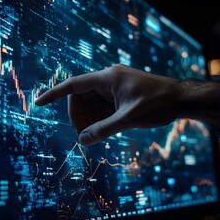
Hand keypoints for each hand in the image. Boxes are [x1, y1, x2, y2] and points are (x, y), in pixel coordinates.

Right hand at [35, 64, 183, 145]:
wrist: (181, 99)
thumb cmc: (158, 104)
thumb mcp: (129, 119)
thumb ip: (104, 129)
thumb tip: (83, 141)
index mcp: (107, 78)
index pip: (73, 85)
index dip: (53, 94)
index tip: (38, 103)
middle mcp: (107, 79)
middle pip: (80, 98)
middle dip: (80, 117)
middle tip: (86, 136)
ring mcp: (113, 87)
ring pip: (91, 104)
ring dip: (91, 119)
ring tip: (100, 134)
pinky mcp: (119, 94)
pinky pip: (102, 106)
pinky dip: (101, 118)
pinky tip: (109, 128)